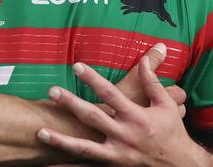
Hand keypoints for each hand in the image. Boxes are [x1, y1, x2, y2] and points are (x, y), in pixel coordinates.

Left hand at [38, 57, 207, 166]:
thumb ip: (152, 81)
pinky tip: (49, 165)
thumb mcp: (166, 105)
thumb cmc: (172, 132)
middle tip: (52, 91)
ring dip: (62, 141)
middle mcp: (124, 136)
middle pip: (92, 117)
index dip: (92, 79)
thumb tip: (145, 57)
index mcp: (136, 117)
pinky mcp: (113, 166)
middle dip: (71, 104)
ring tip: (41, 132)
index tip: (76, 66)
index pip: (109, 94)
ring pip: (85, 148)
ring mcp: (117, 154)